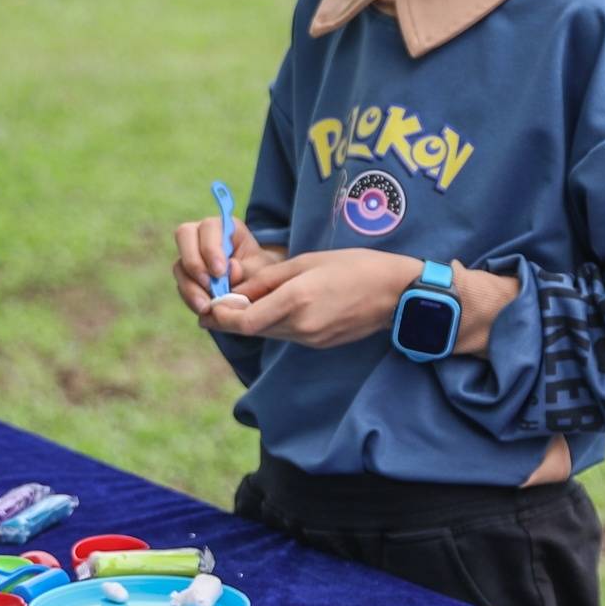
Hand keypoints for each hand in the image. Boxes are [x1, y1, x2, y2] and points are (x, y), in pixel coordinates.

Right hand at [173, 216, 279, 321]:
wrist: (256, 287)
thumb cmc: (260, 272)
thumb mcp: (261, 269)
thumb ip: (247, 269)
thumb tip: (230, 271)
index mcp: (224, 226)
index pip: (209, 227)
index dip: (210, 248)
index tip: (220, 272)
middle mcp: (202, 234)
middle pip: (184, 235)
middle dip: (194, 263)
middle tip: (209, 285)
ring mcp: (190, 254)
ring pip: (180, 265)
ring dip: (191, 287)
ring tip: (206, 306)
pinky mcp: (186, 275)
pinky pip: (181, 285)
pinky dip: (191, 298)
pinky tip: (204, 310)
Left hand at [207, 248, 419, 347]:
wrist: (396, 293)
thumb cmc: (354, 266)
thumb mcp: (307, 262)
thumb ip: (269, 279)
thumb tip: (237, 289)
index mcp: (296, 301)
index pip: (244, 320)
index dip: (221, 316)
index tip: (207, 308)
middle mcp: (301, 326)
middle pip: (252, 329)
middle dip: (232, 318)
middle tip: (217, 303)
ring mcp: (311, 339)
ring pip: (269, 332)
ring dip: (253, 320)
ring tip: (244, 301)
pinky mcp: (320, 343)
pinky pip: (287, 334)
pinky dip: (275, 322)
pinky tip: (276, 307)